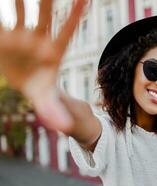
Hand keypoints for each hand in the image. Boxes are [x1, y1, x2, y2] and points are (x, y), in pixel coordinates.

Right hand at [0, 0, 86, 131]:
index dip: (74, 15)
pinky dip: (0, 13)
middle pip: (45, 15)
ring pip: (21, 10)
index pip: (67, 31)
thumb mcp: (47, 101)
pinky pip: (1, 21)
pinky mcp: (5, 37)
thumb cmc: (42, 89)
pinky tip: (1, 1)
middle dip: (47, 0)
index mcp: (54, 51)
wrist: (25, 82)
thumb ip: (55, 112)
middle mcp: (39, 39)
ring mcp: (21, 35)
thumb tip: (64, 128)